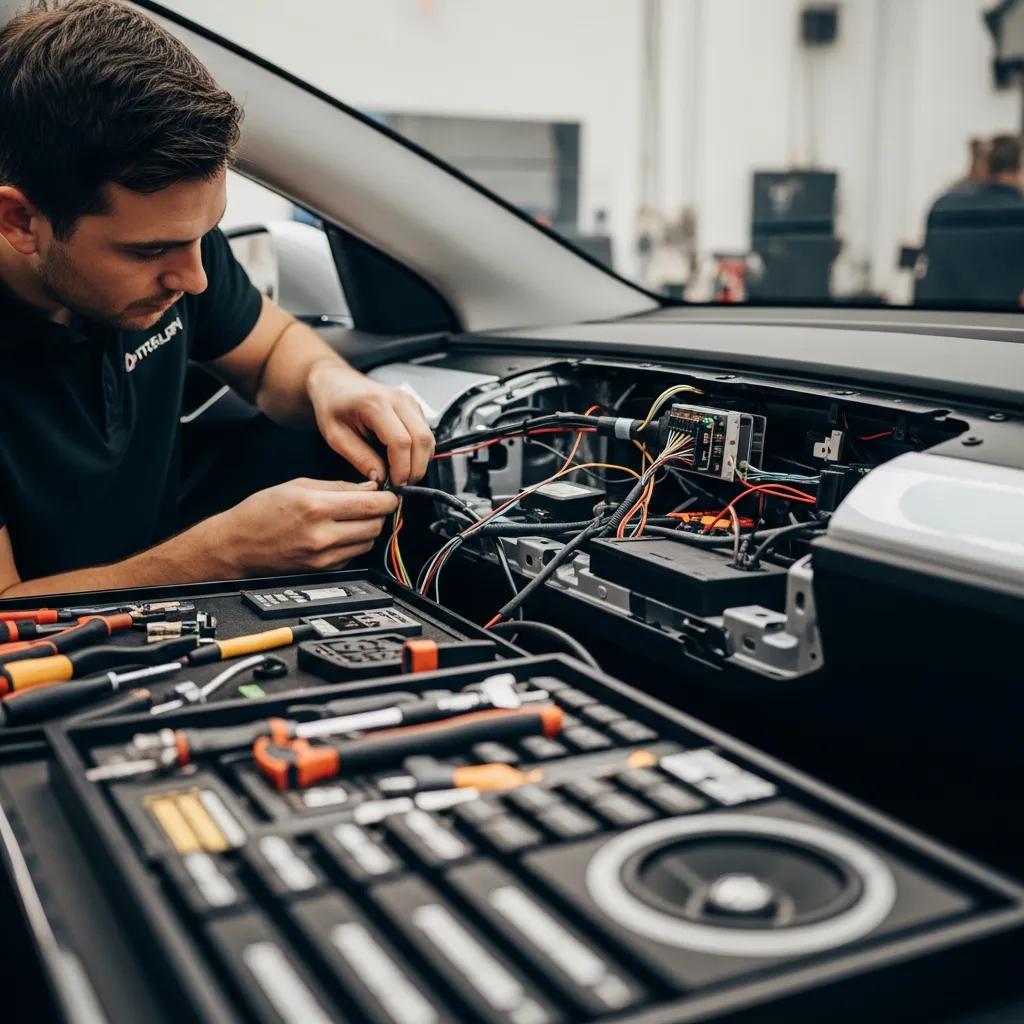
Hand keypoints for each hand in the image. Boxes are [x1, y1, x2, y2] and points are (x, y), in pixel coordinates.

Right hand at [209, 478, 397, 576]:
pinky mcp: (323, 571)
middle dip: (379, 512)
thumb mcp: (298, 485)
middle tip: (371, 504)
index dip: (389, 498)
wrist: (236, 547)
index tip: (391, 494)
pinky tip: (338, 533)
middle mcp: (322, 535)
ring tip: (350, 518)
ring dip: (368, 529)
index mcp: (316, 507)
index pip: (372, 504)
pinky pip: (353, 555)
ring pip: (368, 542)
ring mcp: (323, 557)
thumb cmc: (260, 513)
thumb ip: (338, 486)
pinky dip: (353, 543)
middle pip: (376, 525)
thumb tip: (369, 488)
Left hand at [307, 363, 433, 484]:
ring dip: (419, 461)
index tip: (393, 484)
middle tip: (400, 484)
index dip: (401, 468)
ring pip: (428, 438)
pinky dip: (419, 452)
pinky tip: (403, 460)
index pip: (400, 441)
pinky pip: (426, 434)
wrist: (336, 383)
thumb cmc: (333, 405)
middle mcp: (398, 399)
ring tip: (401, 474)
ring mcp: (409, 401)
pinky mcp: (414, 407)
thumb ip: (360, 458)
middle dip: (415, 468)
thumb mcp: (335, 436)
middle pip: (422, 440)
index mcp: (375, 404)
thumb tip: (380, 477)